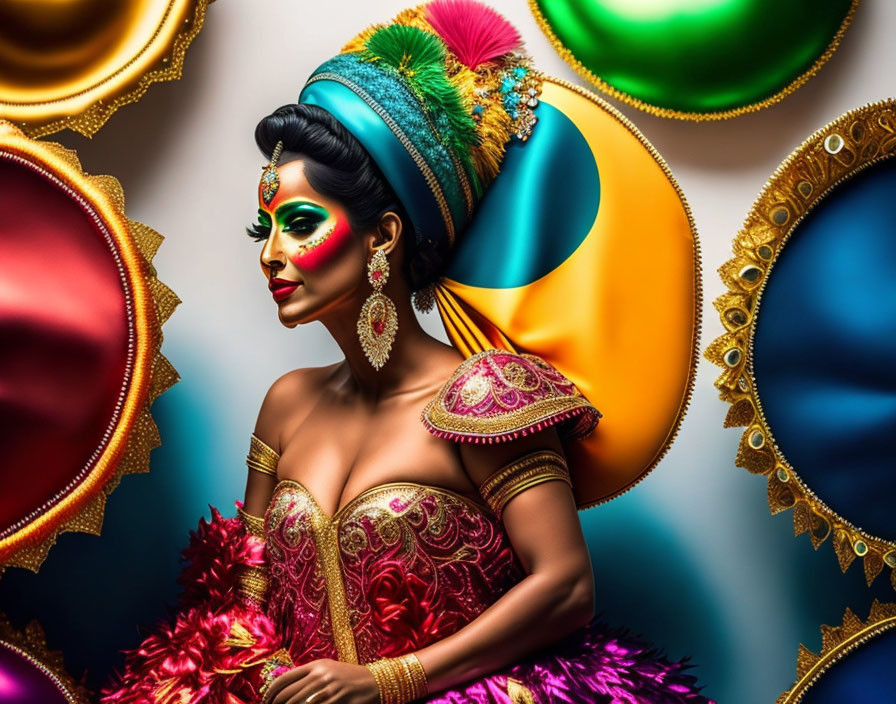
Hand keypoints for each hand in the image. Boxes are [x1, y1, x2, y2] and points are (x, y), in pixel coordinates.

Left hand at [262, 658, 378, 703]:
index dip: (270, 694)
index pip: (283, 679)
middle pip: (287, 695)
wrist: (374, 682)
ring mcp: (328, 688)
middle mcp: (320, 675)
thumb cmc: (348, 678)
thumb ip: (307, 677)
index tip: (265, 702)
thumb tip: (283, 689)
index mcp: (315, 666)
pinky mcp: (337, 700)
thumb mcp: (327, 670)